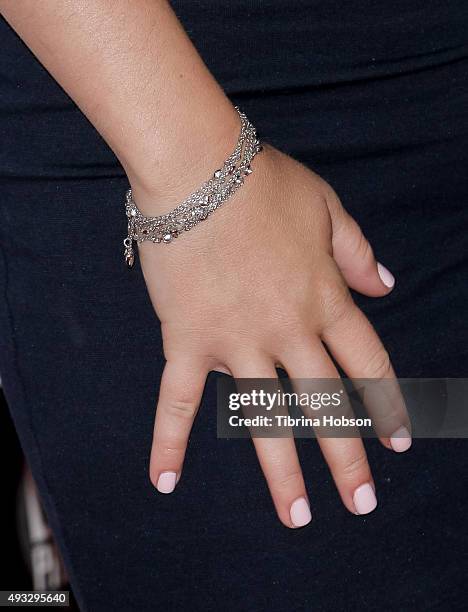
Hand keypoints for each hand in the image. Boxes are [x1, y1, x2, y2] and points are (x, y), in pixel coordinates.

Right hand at [139, 144, 410, 527]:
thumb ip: (358, 252)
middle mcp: (287, 331)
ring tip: (296, 518)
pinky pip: (180, 399)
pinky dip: (169, 440)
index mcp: (324, 299)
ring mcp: (238, 341)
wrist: (200, 169)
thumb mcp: (327, 208)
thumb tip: (387, 286)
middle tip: (362, 504)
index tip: (398, 442)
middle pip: (325, 405)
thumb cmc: (263, 183)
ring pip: (264, 417)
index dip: (386, 404)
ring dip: (282, 471)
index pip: (366, 364)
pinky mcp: (189, 341)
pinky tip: (165, 480)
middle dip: (347, 457)